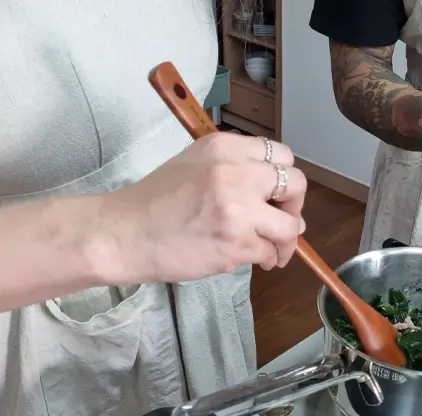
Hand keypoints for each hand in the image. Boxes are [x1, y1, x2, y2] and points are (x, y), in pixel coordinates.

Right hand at [99, 134, 306, 282]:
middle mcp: (236, 172)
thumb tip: (277, 198)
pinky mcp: (237, 242)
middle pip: (295, 184)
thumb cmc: (155, 203)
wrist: (126, 233)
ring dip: (286, 242)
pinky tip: (255, 261)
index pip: (280, 154)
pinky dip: (267, 259)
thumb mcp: (194, 165)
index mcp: (225, 147)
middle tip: (282, 224)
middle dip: (295, 208)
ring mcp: (239, 208)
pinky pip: (270, 252)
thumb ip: (235, 171)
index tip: (276, 197)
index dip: (284, 179)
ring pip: (289, 226)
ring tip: (271, 251)